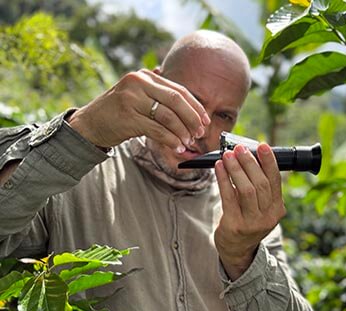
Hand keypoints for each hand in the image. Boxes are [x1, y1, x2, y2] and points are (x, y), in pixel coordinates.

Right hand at [68, 69, 209, 149]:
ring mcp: (132, 99)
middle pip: (176, 100)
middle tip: (200, 133)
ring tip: (188, 142)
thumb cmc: (118, 113)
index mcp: (144, 76)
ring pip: (168, 116)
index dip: (195, 106)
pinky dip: (171, 140)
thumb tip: (191, 109)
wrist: (89, 124)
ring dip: (182, 132)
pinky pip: (157, 130)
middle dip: (192, 118)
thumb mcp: (138, 98)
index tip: (205, 120)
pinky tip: (177, 147)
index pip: (178, 90)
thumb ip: (159, 97)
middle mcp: (138, 82)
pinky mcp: (128, 117)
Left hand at [214, 143, 285, 280]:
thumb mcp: (260, 207)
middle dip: (249, 163)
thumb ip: (259, 186)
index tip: (262, 146)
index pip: (275, 180)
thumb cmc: (247, 220)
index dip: (269, 161)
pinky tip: (219, 167)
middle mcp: (268, 216)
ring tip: (227, 155)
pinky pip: (229, 197)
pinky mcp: (234, 225)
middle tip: (239, 148)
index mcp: (277, 208)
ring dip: (236, 169)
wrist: (237, 248)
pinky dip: (223, 179)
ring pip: (246, 190)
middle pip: (261, 183)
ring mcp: (252, 223)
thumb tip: (249, 156)